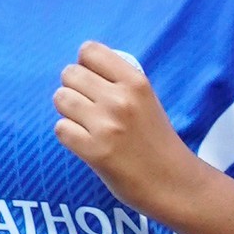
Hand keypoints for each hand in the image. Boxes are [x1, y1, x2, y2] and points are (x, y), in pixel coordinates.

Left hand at [53, 43, 198, 215]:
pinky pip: (61, 128)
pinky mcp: (94, 151)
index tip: (91, 81)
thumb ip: (118, 83)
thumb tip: (80, 71)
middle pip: (70, 74)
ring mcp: (106, 126)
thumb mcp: (147, 101)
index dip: (84, 65)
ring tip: (85, 124)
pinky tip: (84, 142)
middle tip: (86, 107)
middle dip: (73, 88)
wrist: (173, 183)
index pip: (89, 51)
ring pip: (61, 99)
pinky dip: (68, 135)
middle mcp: (120, 100)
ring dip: (68, 111)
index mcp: (136, 82)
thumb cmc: (157, 142)